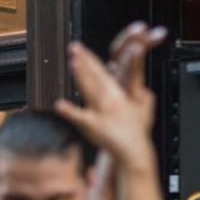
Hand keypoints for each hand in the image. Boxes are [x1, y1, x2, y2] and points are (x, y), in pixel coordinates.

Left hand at [54, 23, 164, 167]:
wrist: (133, 152)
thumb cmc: (134, 131)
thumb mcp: (140, 108)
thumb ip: (138, 94)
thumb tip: (134, 83)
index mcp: (117, 94)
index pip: (101, 73)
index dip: (90, 59)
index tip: (79, 48)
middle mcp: (109, 99)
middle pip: (95, 77)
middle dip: (85, 61)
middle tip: (74, 47)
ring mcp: (101, 111)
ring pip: (89, 90)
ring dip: (82, 76)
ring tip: (73, 63)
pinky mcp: (93, 126)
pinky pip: (80, 117)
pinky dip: (70, 111)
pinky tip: (59, 105)